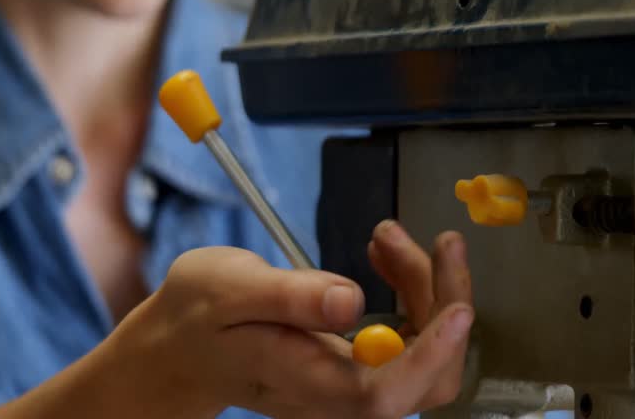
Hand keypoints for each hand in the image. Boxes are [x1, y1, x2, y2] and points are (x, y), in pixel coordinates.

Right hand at [106, 222, 473, 418]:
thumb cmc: (196, 318)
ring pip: (423, 355)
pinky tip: (384, 255)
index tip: (458, 307)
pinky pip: (406, 341)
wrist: (177, 347)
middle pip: (424, 379)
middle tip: (432, 241)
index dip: (431, 356)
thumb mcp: (229, 289)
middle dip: (441, 304)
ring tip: (389, 236)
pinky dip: (410, 294)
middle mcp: (336, 399)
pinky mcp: (356, 368)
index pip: (384, 395)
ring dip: (426, 290)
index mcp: (305, 385)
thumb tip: (350, 301)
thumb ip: (289, 296)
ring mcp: (350, 387)